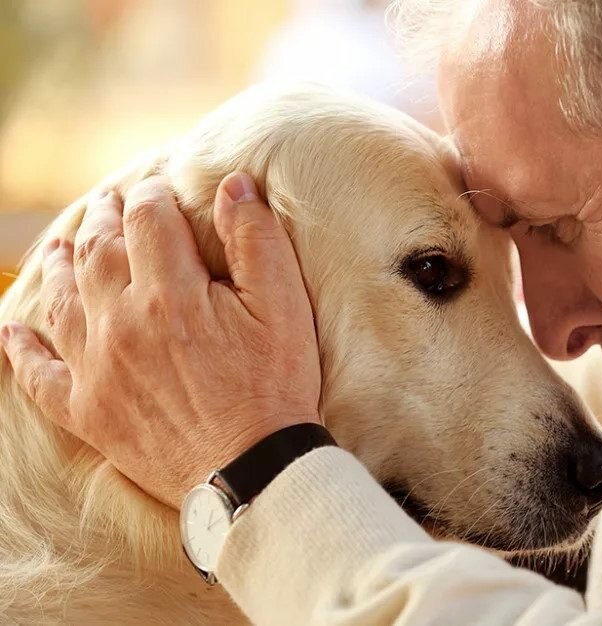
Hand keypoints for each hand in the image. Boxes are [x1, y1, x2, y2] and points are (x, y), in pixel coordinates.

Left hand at [0, 172, 321, 507]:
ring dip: (59, 267)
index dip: (153, 195)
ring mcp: (97, 369)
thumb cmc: (276, 387)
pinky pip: (40, 376)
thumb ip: (256, 241)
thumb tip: (233, 185)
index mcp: (170, 293)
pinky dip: (22, 352)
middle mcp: (121, 324)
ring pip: (62, 302)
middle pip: (98, 252)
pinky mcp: (88, 412)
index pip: (149, 219)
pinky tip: (12, 333)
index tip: (159, 187)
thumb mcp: (283, 307)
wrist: (251, 472)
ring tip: (60, 247)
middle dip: (104, 219)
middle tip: (107, 203)